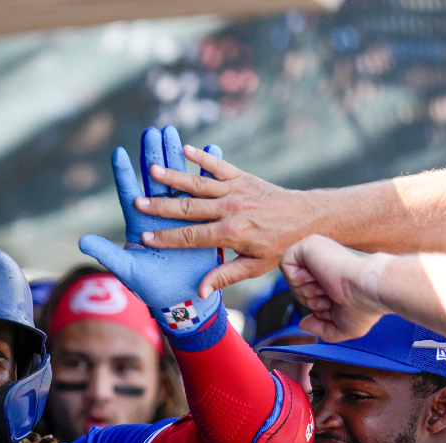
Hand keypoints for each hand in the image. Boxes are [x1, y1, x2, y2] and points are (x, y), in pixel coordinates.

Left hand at [79, 125, 222, 332]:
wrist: (183, 297)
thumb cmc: (151, 288)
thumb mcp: (128, 271)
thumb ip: (107, 254)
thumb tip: (82, 242)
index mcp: (140, 224)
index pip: (129, 194)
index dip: (124, 175)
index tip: (118, 153)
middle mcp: (158, 214)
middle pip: (154, 179)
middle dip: (152, 154)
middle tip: (152, 131)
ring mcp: (179, 214)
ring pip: (177, 179)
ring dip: (176, 155)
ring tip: (172, 131)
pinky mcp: (200, 218)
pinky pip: (205, 189)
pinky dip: (207, 170)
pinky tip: (209, 150)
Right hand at [133, 145, 316, 295]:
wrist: (308, 218)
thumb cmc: (280, 246)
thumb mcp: (255, 267)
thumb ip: (225, 276)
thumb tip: (201, 292)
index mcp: (231, 234)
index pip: (191, 237)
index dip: (166, 238)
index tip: (144, 238)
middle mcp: (230, 210)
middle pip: (188, 208)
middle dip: (161, 207)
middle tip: (137, 202)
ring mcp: (236, 190)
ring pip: (199, 183)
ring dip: (174, 176)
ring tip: (151, 170)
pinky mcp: (243, 177)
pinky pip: (219, 165)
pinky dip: (202, 156)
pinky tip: (185, 149)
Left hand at [281, 235, 390, 342]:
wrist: (368, 290)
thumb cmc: (363, 306)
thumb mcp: (342, 327)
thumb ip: (321, 328)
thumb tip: (304, 324)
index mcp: (334, 277)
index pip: (310, 295)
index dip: (317, 307)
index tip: (333, 306)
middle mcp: (325, 263)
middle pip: (297, 289)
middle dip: (310, 301)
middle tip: (329, 297)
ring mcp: (317, 252)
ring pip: (291, 280)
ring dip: (306, 291)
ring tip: (326, 286)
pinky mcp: (308, 245)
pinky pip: (285, 264)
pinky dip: (297, 278)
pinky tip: (317, 276)